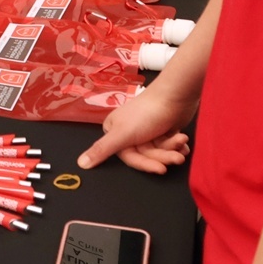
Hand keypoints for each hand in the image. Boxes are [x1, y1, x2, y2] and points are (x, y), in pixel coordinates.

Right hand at [78, 85, 196, 173]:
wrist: (176, 95)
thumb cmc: (147, 113)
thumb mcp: (122, 134)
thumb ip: (101, 150)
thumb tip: (80, 164)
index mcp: (115, 131)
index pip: (129, 157)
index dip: (146, 164)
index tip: (161, 169)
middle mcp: (129, 131)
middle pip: (146, 155)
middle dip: (163, 155)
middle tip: (176, 156)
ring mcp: (146, 130)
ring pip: (159, 151)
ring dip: (172, 148)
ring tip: (180, 140)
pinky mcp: (162, 129)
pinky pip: (168, 145)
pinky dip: (177, 144)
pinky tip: (182, 139)